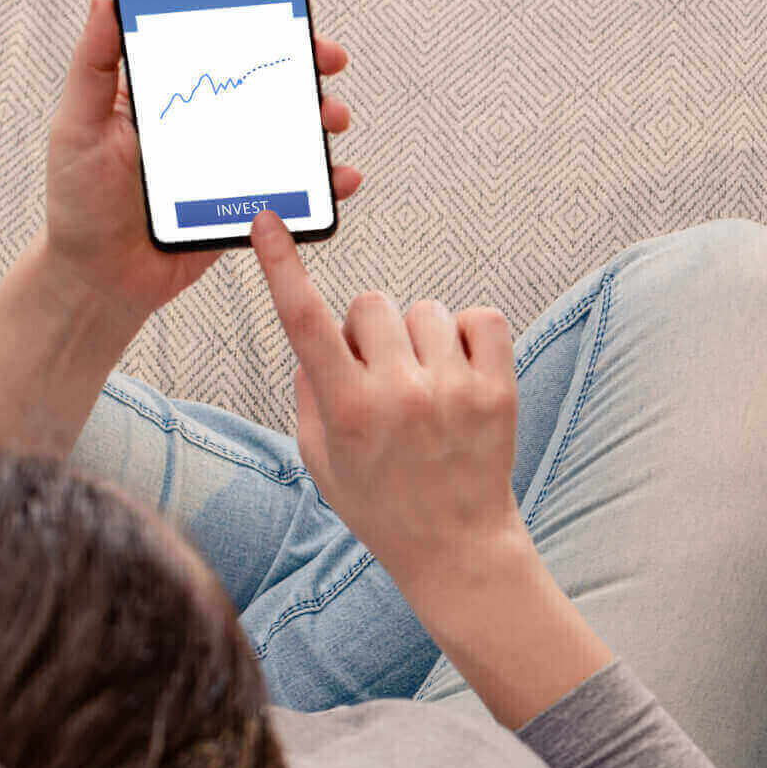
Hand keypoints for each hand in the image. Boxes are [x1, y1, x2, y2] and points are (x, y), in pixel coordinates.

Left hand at [37, 0, 365, 325]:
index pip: (219, 48)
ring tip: (332, 119)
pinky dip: (324, 185)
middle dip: (306, 69)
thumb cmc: (79, 199)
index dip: (257, 28)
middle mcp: (205, 125)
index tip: (289, 16)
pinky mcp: (246, 206)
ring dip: (320, 121)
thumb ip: (94, 65)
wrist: (99, 278)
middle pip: (265, 86)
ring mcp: (230, 166)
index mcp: (168, 96)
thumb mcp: (79, 124)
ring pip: (286, 134)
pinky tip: (341, 178)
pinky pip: (293, 191)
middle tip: (329, 62)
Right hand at [251, 209, 525, 597]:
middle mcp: (400, 394)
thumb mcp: (320, 459)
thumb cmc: (381, 503)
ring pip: (425, 309)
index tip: (267, 220)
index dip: (281, 265)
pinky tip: (459, 370)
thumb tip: (316, 337)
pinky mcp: (499, 391)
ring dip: (419, 336)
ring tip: (425, 385)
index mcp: (347, 409)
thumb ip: (309, 391)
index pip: (305, 320)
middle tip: (382, 378)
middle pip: (372, 303)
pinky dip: (467, 334)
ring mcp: (454, 390)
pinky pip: (480, 317)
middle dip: (370, 331)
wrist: (458, 547)